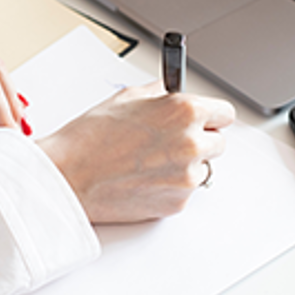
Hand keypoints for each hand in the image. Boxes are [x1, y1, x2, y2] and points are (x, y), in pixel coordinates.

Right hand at [36, 82, 235, 223]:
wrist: (69, 176)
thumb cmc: (90, 137)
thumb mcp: (127, 98)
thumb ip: (160, 94)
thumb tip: (172, 92)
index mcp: (185, 112)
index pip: (225, 113)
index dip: (211, 115)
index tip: (205, 118)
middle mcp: (192, 144)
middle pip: (218, 142)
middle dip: (200, 139)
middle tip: (171, 140)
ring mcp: (187, 177)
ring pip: (202, 168)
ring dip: (186, 164)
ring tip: (150, 160)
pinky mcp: (177, 202)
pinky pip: (184, 190)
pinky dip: (170, 185)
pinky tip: (143, 177)